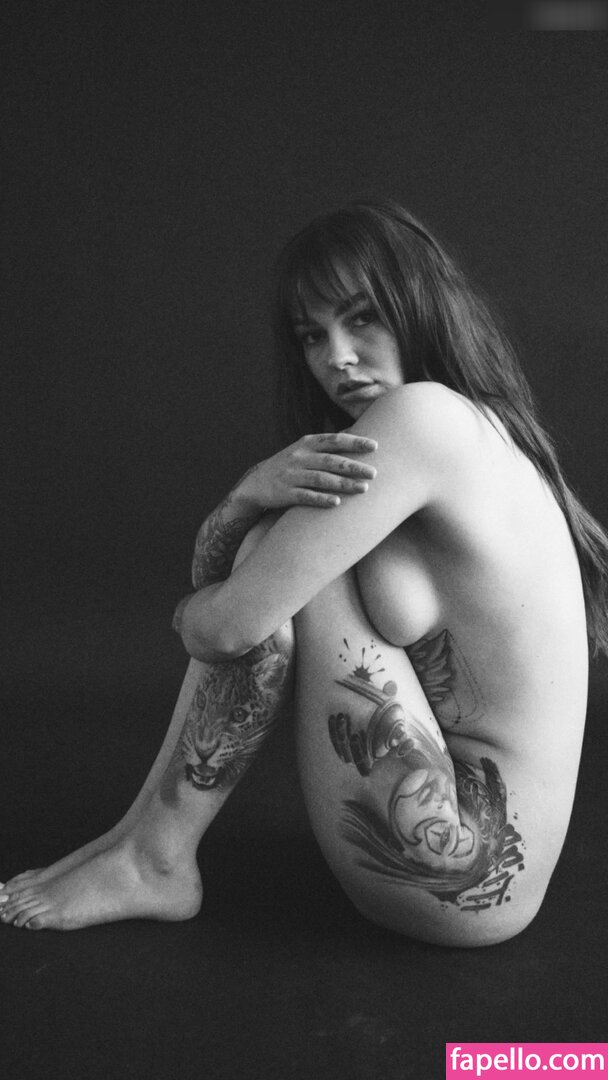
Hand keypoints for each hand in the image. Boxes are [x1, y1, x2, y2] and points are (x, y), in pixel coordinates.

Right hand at [236, 433, 377, 509]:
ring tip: (363, 489)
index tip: (375, 446)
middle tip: (375, 473)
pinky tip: (336, 503)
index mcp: (307, 443)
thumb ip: (326, 445)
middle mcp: (299, 457)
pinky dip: (320, 498)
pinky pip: (305, 496)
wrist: (255, 484)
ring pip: (320, 478)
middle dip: (354, 466)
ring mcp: (291, 475)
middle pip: (330, 460)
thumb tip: (355, 433)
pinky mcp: (284, 493)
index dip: (354, 442)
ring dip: (343, 484)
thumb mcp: (303, 450)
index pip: (334, 440)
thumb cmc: (289, 466)